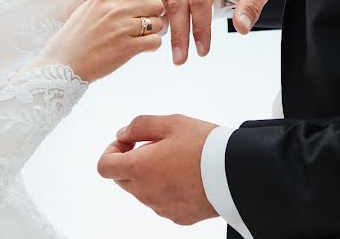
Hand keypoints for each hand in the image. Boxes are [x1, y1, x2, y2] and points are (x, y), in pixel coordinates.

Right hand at [38, 0, 166, 81]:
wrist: (63, 63)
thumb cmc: (77, 37)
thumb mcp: (90, 8)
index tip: (155, 0)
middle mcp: (114, 10)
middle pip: (155, 3)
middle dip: (157, 13)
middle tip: (151, 22)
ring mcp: (121, 29)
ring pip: (158, 23)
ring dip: (156, 31)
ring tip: (144, 36)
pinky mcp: (126, 48)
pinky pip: (155, 42)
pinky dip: (152, 45)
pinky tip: (143, 48)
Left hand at [97, 115, 218, 225]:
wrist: (235, 174)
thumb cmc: (204, 146)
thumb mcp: (171, 122)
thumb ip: (140, 126)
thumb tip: (122, 134)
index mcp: (139, 168)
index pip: (104, 166)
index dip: (112, 151)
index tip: (129, 142)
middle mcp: (145, 192)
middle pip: (122, 179)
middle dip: (131, 161)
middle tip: (155, 146)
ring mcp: (160, 207)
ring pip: (142, 191)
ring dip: (149, 175)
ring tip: (176, 159)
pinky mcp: (177, 216)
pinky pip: (162, 201)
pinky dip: (166, 189)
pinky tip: (186, 176)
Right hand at [160, 0, 271, 64]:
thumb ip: (252, 5)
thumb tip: (242, 28)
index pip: (200, 0)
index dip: (200, 28)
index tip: (203, 51)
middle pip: (178, 3)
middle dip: (179, 34)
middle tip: (181, 60)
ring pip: (165, 3)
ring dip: (168, 29)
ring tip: (173, 53)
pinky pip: (159, 1)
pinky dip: (161, 19)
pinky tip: (165, 37)